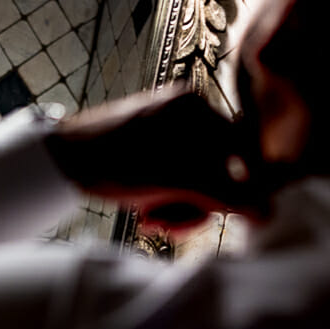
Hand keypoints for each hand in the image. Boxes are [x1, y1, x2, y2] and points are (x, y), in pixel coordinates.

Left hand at [44, 88, 271, 225]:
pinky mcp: (151, 147)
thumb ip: (229, 195)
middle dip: (197, 203)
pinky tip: (145, 211)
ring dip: (179, 207)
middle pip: (219, 169)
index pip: (242, 150)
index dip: (245, 187)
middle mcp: (186, 112)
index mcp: (196, 105)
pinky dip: (165, 200)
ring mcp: (167, 129)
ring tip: (152, 218)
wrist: (61, 162)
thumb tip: (268, 212)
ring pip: (197, 179)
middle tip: (171, 223)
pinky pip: (176, 179)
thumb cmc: (115, 162)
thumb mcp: (180, 181)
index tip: (243, 216)